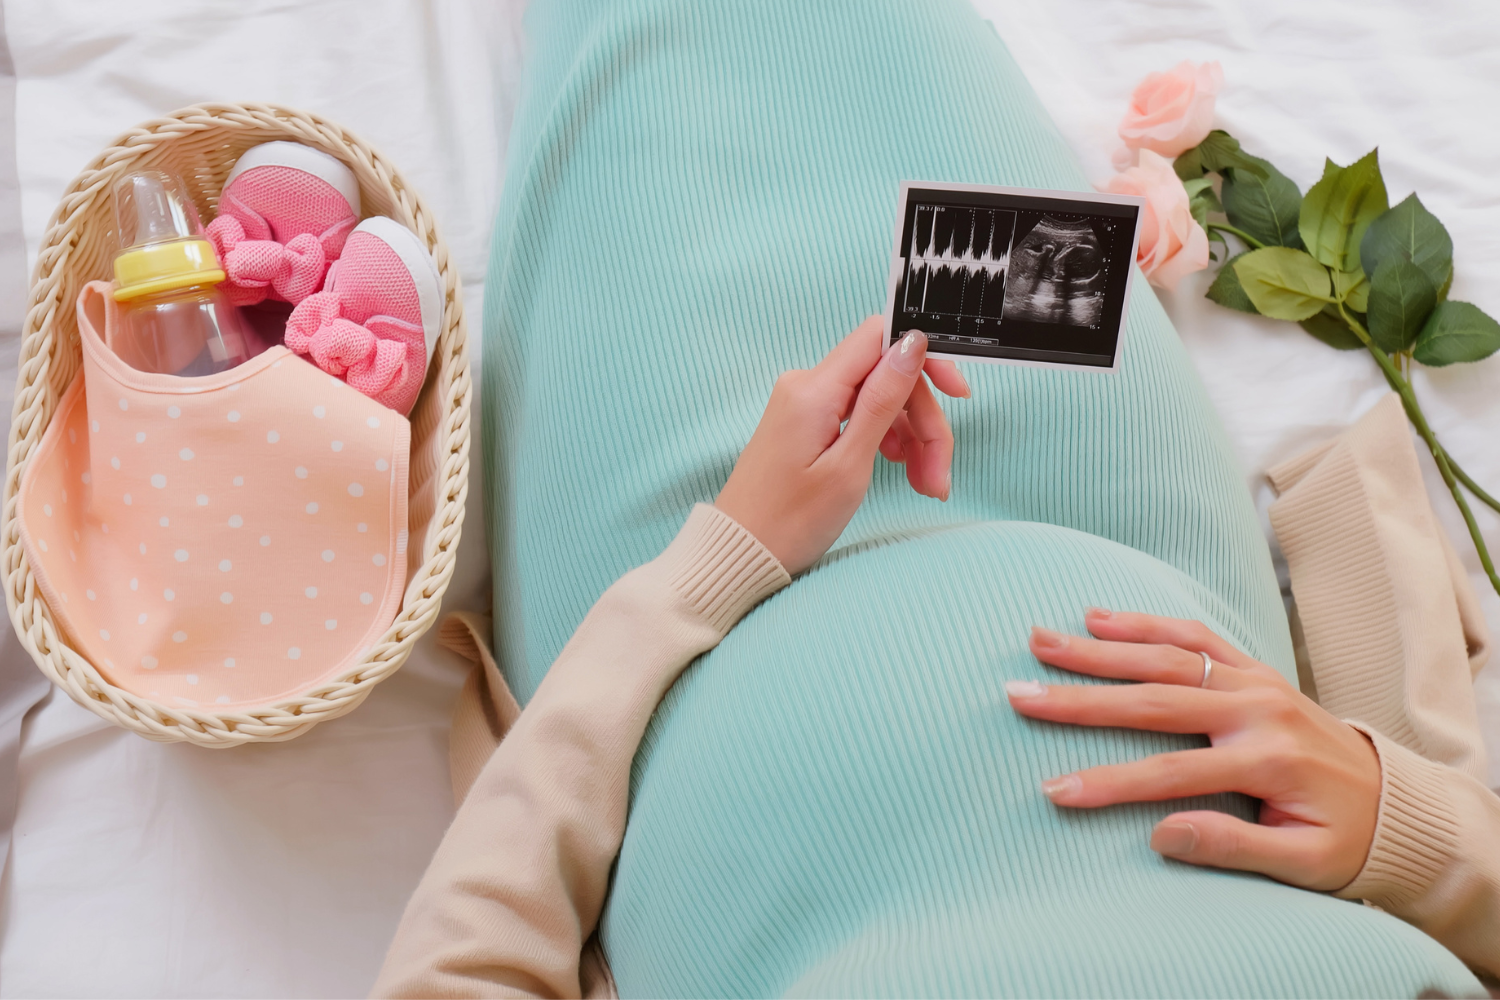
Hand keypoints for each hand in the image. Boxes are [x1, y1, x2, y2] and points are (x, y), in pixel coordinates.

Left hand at [715, 317, 968, 574]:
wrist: (739, 553)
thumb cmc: (789, 522)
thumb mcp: (849, 465)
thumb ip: (882, 401)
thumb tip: (911, 344)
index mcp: (814, 389)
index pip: (881, 337)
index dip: (925, 359)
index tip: (957, 395)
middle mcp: (806, 385)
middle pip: (886, 376)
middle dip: (924, 422)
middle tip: (940, 476)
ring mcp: (803, 404)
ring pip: (878, 400)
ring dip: (911, 438)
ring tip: (925, 486)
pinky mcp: (804, 423)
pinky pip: (857, 416)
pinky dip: (886, 441)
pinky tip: (900, 469)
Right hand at [1005, 608, 1380, 891]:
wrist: (1396, 803)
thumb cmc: (1346, 840)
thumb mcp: (1303, 863)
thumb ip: (1234, 847)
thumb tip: (1160, 835)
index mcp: (1268, 759)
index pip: (1170, 773)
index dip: (1109, 784)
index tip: (1053, 789)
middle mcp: (1259, 708)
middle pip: (1154, 698)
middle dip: (1081, 697)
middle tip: (1019, 692)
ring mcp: (1256, 680)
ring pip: (1167, 654)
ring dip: (1100, 647)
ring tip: (1042, 639)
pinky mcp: (1254, 669)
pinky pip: (1195, 636)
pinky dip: (1145, 623)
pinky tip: (1098, 616)